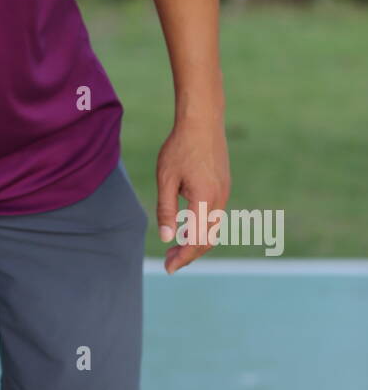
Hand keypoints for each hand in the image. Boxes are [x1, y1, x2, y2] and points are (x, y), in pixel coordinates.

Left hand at [156, 116, 230, 274]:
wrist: (202, 121)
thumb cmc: (180, 147)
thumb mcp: (166, 178)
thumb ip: (167, 210)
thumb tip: (167, 238)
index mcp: (205, 199)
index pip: (197, 240)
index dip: (183, 257)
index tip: (169, 268)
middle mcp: (220, 199)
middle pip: (208, 239)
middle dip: (189, 254)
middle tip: (168, 262)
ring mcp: (225, 193)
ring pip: (213, 229)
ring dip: (196, 242)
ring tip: (175, 248)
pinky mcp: (224, 186)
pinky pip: (215, 216)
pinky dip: (202, 229)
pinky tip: (187, 227)